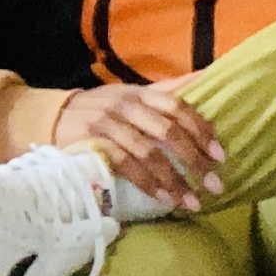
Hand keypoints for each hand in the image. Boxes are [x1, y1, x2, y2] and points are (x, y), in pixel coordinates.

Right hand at [52, 76, 225, 212]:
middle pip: (167, 130)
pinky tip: (161, 198)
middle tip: (214, 185)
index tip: (220, 156)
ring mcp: (107, 123)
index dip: (201, 130)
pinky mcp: (91, 141)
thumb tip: (208, 74)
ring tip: (191, 201)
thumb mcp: (135, 96)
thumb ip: (168, 90)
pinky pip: (124, 163)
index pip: (177, 106)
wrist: (55, 118)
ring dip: (172, 179)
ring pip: (147, 151)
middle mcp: (125, 104)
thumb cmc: (104, 110)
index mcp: (141, 93)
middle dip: (193, 160)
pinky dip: (146, 182)